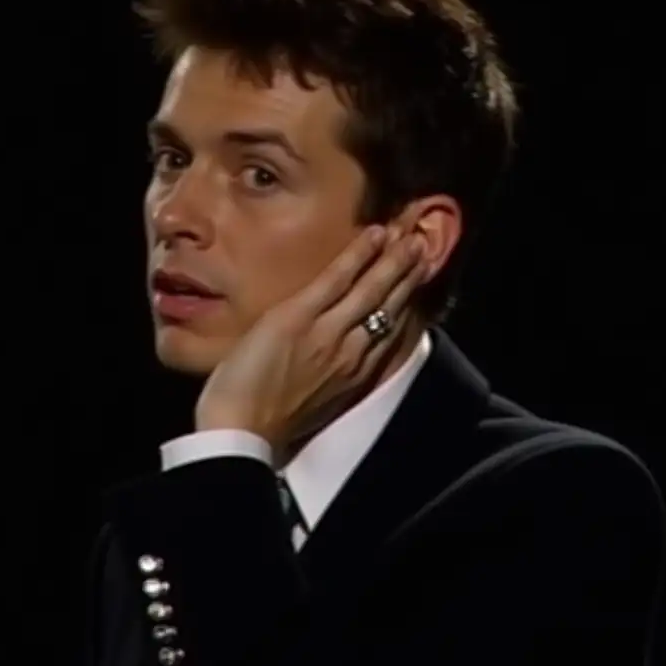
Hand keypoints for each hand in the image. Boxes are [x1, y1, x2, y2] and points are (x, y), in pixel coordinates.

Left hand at [195, 225, 427, 452]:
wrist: (241, 431)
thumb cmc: (263, 424)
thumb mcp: (309, 405)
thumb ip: (327, 380)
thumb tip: (330, 367)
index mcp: (352, 377)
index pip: (389, 335)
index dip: (405, 306)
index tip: (416, 285)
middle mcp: (351, 354)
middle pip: (389, 308)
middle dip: (408, 277)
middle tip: (424, 249)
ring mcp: (328, 332)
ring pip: (371, 290)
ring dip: (394, 261)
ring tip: (411, 237)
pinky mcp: (300, 317)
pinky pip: (337, 279)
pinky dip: (358, 255)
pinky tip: (374, 234)